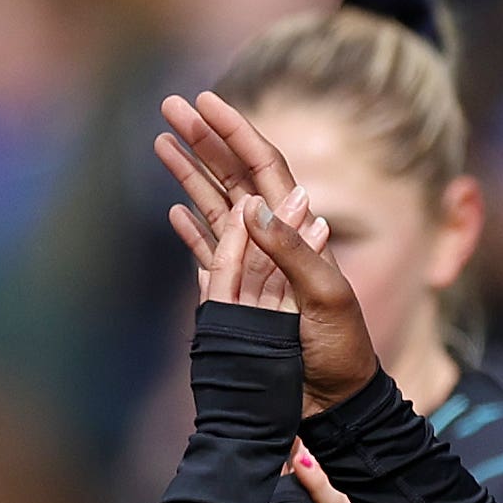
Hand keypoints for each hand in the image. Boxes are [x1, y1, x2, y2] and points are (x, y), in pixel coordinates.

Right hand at [160, 93, 378, 412]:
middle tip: (169, 106)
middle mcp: (274, 238)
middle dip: (203, 139)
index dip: (234, 130)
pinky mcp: (239, 294)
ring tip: (160, 142)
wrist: (336, 402)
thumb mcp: (325, 298)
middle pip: (234, 175)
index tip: (205, 100)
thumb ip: (292, 253)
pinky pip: (211, 251)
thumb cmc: (342, 351)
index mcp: (298, 230)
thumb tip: (252, 205)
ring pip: (217, 206)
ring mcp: (254, 264)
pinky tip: (174, 209)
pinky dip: (193, 228)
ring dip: (190, 173)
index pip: (263, 166)